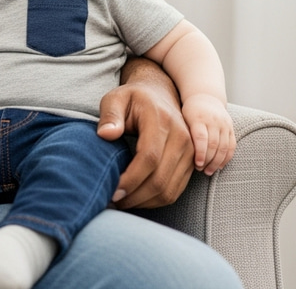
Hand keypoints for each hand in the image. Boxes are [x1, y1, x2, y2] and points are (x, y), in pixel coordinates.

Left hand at [97, 62, 193, 208]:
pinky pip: (176, 190)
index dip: (131, 179)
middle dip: (135, 196)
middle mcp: (181, 137)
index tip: (113, 191)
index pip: (149, 157)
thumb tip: (106, 134)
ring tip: (122, 202)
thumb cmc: (133, 98)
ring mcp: (190, 151)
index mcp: (160, 120)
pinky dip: (156, 200)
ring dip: (145, 202)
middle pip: (161, 178)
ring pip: (170, 189)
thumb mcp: (116, 98)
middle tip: (113, 201)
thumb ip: (110, 115)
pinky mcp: (191, 162)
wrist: (160, 94)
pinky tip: (137, 198)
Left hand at [182, 94, 235, 173]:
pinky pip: (231, 146)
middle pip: (214, 144)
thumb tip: (177, 152)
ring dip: (217, 162)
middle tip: (201, 170)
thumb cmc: (189, 111)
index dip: (200, 153)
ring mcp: (224, 124)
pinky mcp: (231, 128)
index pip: (201, 138)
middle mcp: (213, 121)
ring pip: (224, 147)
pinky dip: (226, 158)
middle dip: (208, 160)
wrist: (205, 96)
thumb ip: (184, 132)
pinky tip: (219, 166)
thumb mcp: (182, 116)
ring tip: (209, 171)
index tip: (197, 164)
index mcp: (198, 118)